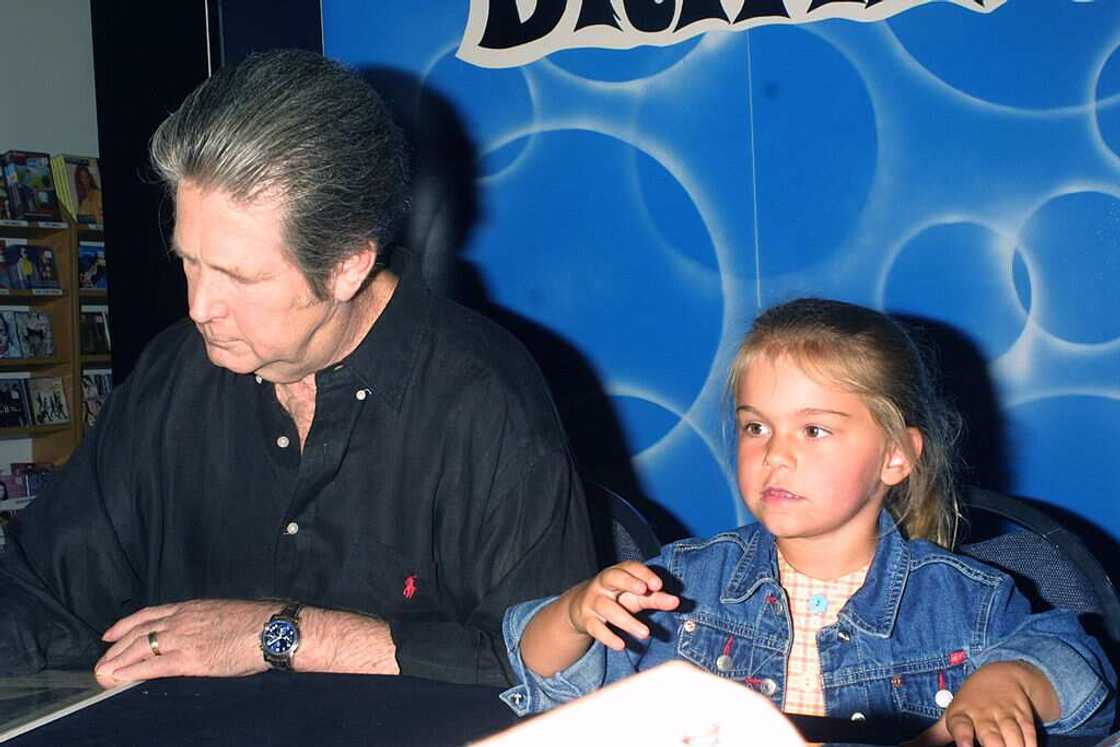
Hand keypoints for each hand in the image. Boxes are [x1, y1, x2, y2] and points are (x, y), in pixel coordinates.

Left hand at [94, 599, 273, 687]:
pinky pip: (152, 666)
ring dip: (116, 662)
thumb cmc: (258, 622)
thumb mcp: (224, 613)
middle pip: (138, 633)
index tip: (110, 634)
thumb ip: (205, 621)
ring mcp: (184, 638)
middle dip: (115, 649)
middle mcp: (182, 620)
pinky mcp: (189, 659)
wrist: (272, 629)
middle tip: (101, 661)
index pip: (149, 614)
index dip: (125, 624)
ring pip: (139, 649)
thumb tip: (199, 632)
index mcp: (191, 607)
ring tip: (103, 674)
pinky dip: (131, 672)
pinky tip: (119, 679)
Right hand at [561, 561, 679, 650]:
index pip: (630, 567)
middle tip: (645, 591)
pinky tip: (621, 645)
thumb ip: (655, 597)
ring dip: (627, 621)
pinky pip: (596, 628)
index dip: (644, 574)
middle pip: (612, 577)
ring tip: (645, 633)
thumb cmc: (616, 598)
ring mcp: (593, 602)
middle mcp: (603, 584)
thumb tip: (676, 601)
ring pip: (607, 608)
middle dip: (628, 582)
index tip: (659, 584)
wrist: (580, 608)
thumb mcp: (635, 596)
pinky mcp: (587, 620)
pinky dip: (608, 637)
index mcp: (617, 573)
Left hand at [904, 661, 1058, 746]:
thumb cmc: (969, 705)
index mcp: (961, 716)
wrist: (1001, 676)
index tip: (964, 746)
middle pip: (991, 738)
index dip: (963, 737)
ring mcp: (1005, 716)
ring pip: (1014, 739)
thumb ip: (929, 738)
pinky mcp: (1024, 718)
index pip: (961, 727)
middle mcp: (983, 715)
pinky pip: (1030, 737)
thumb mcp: (949, 718)